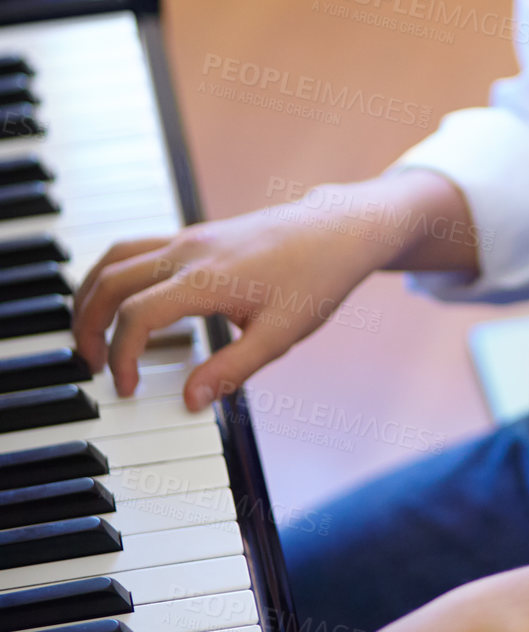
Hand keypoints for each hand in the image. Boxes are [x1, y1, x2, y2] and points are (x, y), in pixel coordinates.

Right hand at [71, 193, 383, 410]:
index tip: (126, 389)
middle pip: (110, 280)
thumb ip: (233, 369)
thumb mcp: (281, 335)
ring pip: (116, 257)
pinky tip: (124, 305)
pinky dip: (114, 276)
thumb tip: (190, 401)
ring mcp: (189, 238)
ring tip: (91, 334)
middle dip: (86, 324)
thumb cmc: (315, 279)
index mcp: (206, 277)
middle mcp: (188, 251)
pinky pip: (135, 249)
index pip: (136, 315)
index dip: (121, 356)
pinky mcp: (195, 235)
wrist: (339, 229)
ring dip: (92, 294)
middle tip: (90, 366)